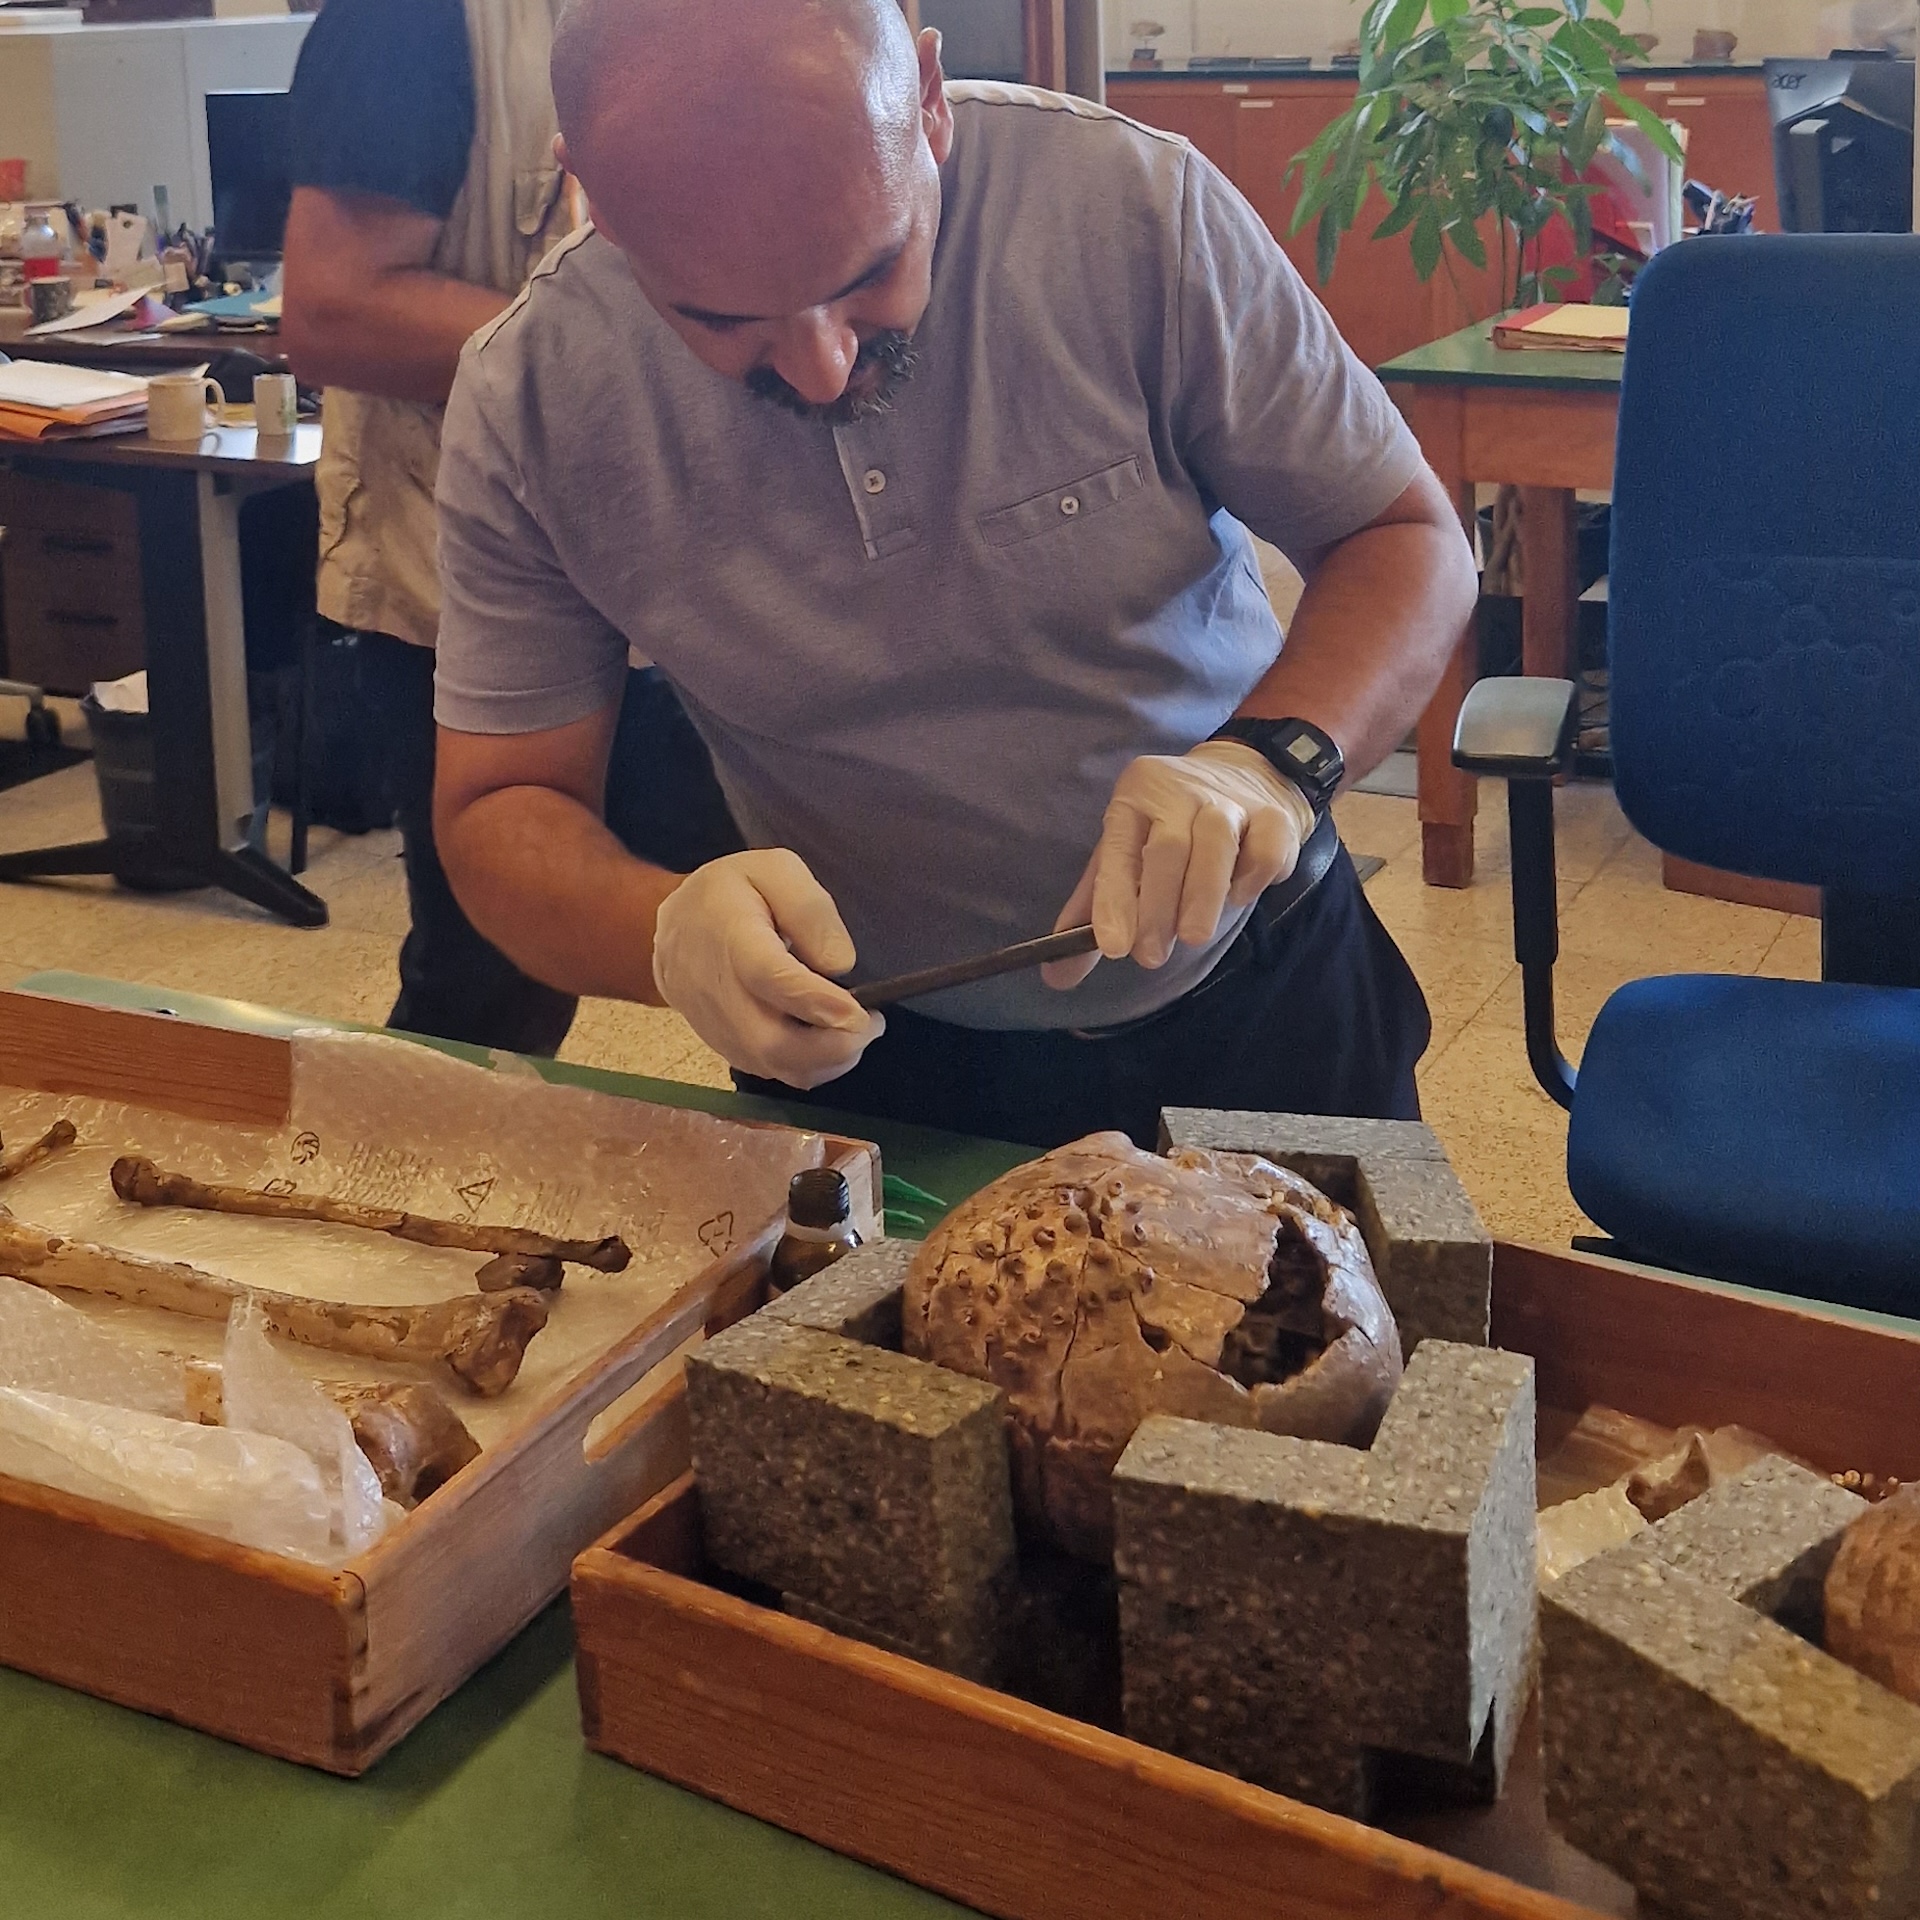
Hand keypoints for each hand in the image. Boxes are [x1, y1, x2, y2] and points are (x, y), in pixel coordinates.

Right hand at [652, 850, 883, 1088]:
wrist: (676, 929)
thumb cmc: (732, 893)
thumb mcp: (774, 871)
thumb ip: (809, 909)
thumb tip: (839, 964)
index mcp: (732, 939)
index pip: (770, 979)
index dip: (817, 1002)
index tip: (859, 1013)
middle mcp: (720, 993)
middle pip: (773, 1043)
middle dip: (833, 1047)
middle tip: (872, 1024)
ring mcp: (720, 1028)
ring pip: (776, 1068)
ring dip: (828, 1062)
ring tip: (858, 1031)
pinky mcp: (727, 1048)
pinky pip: (773, 1073)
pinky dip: (812, 1067)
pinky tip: (832, 1041)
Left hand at [1042, 741, 1317, 989]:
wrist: (1246, 774)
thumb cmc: (1171, 826)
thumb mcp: (1127, 853)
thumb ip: (1094, 910)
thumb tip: (1058, 975)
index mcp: (1134, 797)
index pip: (1118, 850)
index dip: (1114, 899)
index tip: (1113, 947)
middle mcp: (1179, 791)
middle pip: (1168, 849)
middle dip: (1157, 908)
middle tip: (1150, 956)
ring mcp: (1230, 799)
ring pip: (1216, 845)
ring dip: (1202, 898)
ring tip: (1192, 937)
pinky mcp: (1274, 815)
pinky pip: (1265, 851)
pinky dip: (1250, 881)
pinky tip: (1237, 897)